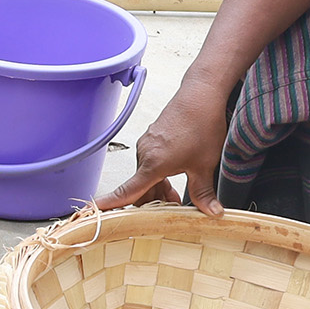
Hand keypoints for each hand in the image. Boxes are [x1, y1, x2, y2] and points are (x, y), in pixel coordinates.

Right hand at [99, 86, 233, 213]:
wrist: (200, 96)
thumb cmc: (201, 125)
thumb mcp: (205, 166)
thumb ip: (203, 193)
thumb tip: (212, 212)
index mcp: (153, 164)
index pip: (128, 190)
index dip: (112, 202)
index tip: (97, 210)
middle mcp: (145, 154)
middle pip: (139, 188)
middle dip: (152, 201)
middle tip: (172, 208)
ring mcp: (147, 145)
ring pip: (145, 176)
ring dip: (157, 188)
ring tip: (176, 194)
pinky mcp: (152, 139)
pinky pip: (148, 163)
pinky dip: (158, 174)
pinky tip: (175, 175)